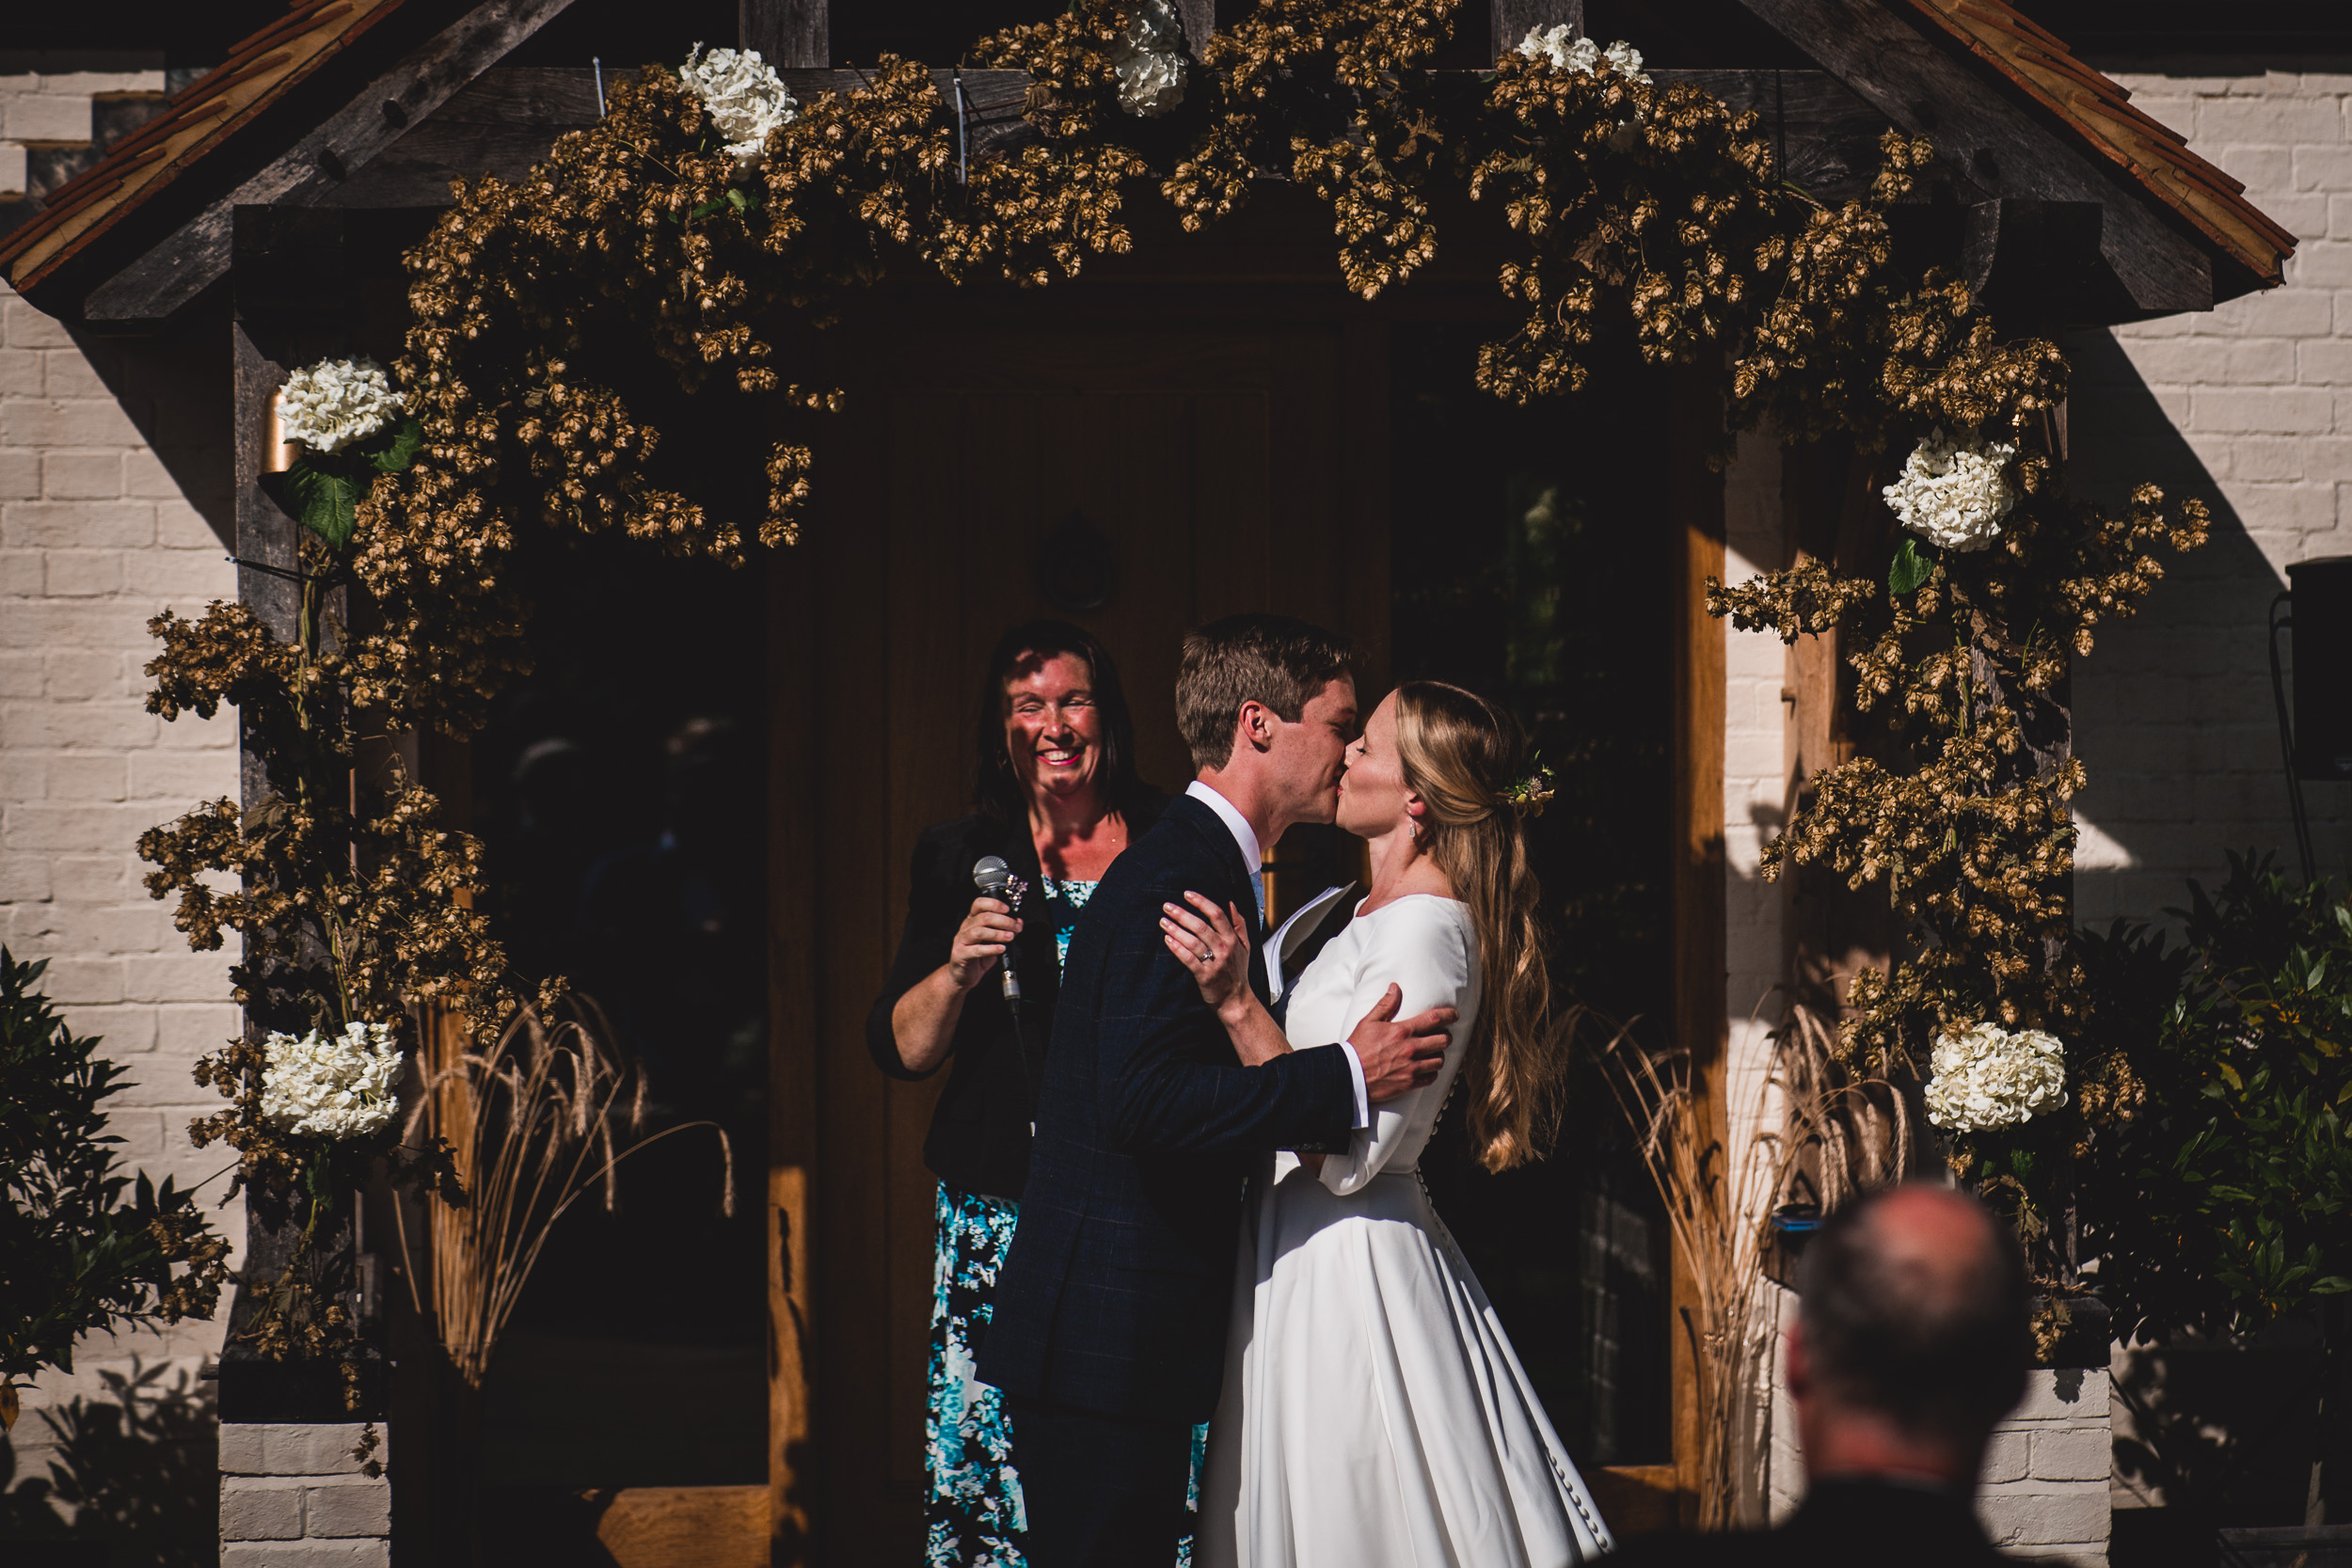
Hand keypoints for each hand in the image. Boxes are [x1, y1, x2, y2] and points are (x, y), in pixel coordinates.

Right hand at [947, 896, 1020, 989]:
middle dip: (1003, 921)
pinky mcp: (960, 954)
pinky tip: (1001, 949)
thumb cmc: (978, 957)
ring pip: (978, 932)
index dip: (994, 904)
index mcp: (972, 920)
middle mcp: (965, 928)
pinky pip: (976, 950)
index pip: (979, 904)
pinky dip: (991, 949)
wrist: (963, 975)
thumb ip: (1004, 931)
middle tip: (1015, 927)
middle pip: (983, 917)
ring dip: (997, 933)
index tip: (1007, 909)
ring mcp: (961, 941)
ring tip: (1010, 937)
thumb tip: (1018, 922)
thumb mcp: (993, 941)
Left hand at [1162, 892, 1252, 1020]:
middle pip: (1201, 926)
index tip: (1186, 894)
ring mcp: (1215, 963)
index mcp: (1232, 939)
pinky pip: (1189, 960)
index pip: (1217, 914)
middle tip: (1167, 906)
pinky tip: (1167, 940)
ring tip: (1163, 922)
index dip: (1201, 902)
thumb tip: (1231, 903)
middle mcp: (1224, 949)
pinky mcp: (1204, 976)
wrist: (1237, 1000)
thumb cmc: (1238, 972)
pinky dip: (1178, 949)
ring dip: (1176, 930)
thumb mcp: (1245, 946)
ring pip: (1193, 942)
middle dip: (1182, 914)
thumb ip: (1239, 924)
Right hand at [1348, 983, 1454, 1103]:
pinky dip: (1432, 1072)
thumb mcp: (1368, 1021)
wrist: (1350, 1075)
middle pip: (1443, 1040)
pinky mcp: (1410, 1083)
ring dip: (1438, 1055)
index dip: (1449, 1015)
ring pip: (1440, 1060)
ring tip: (1433, 1052)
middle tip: (1442, 1035)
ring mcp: (1412, 1067)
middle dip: (1445, 1036)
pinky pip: (1432, 1077)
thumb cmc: (1358, 1047)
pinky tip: (1426, 1068)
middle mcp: (1411, 1048)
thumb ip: (1385, 1005)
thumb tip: (1395, 987)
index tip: (1454, 1014)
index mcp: (1402, 1031)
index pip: (1434, 1019)